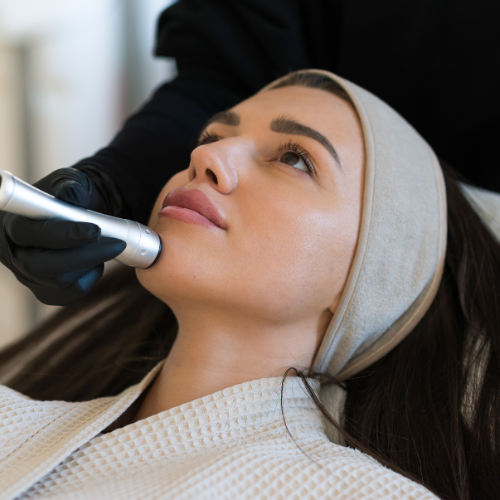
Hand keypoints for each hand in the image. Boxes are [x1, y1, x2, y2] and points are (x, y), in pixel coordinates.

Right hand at [0, 168, 125, 304]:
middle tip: (118, 244)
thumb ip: (71, 188)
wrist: (76, 214)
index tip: (96, 230)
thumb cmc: (70, 196)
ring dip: (91, 265)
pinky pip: (68, 295)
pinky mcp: (44, 291)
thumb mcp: (70, 183)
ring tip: (106, 246)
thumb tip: (73, 196)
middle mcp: (15, 254)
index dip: (64, 235)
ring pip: (60, 282)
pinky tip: (96, 262)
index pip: (30, 234)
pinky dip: (88, 280)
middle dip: (85, 256)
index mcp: (14, 224)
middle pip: (42, 266)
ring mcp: (28, 276)